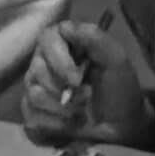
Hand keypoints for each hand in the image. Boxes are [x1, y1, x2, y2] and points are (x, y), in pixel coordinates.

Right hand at [22, 19, 144, 146]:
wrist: (122, 128)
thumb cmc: (120, 91)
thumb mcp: (116, 61)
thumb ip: (95, 39)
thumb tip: (65, 27)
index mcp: (65, 44)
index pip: (47, 38)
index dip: (59, 59)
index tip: (77, 78)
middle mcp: (44, 62)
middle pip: (37, 68)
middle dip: (64, 88)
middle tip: (87, 95)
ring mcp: (36, 88)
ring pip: (34, 93)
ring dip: (62, 107)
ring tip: (81, 111)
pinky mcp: (32, 114)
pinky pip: (31, 116)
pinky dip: (55, 123)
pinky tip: (70, 124)